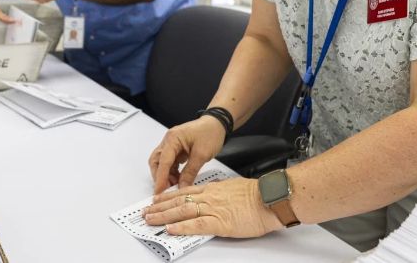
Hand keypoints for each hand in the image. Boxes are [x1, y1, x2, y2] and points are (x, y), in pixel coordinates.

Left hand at [142, 178, 282, 237]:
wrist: (270, 198)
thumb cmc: (258, 194)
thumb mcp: (234, 187)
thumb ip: (221, 190)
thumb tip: (213, 191)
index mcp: (213, 189)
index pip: (184, 192)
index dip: (168, 197)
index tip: (156, 200)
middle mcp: (209, 197)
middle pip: (178, 201)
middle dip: (160, 207)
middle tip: (146, 212)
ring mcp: (214, 209)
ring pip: (182, 211)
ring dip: (164, 216)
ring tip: (150, 220)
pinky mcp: (221, 222)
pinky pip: (197, 224)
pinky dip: (182, 227)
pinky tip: (170, 229)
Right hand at [148, 116, 225, 193]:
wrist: (218, 123)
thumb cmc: (211, 134)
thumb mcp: (202, 154)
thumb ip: (190, 172)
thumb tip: (181, 187)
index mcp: (173, 139)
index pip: (163, 161)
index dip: (160, 179)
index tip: (158, 192)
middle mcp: (168, 141)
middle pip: (156, 161)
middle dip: (159, 176)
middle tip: (166, 190)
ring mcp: (172, 144)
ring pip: (162, 163)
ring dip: (166, 175)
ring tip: (175, 185)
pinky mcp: (177, 148)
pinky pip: (170, 162)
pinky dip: (172, 172)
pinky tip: (179, 179)